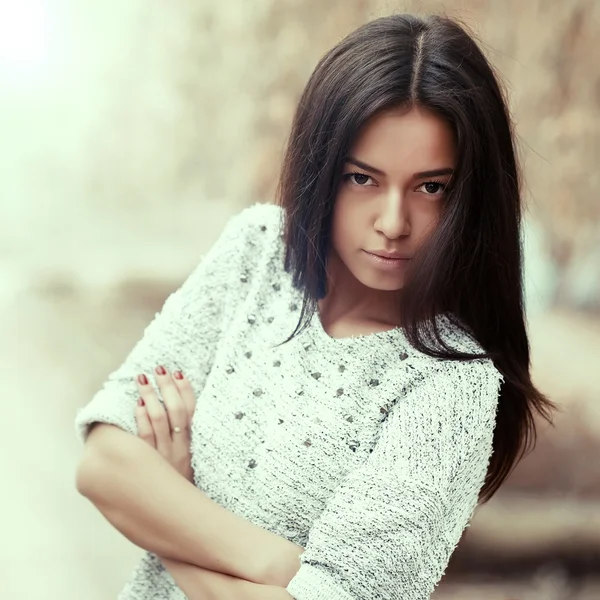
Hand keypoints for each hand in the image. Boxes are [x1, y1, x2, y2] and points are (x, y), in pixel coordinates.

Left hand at [134, 365, 196, 482]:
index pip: (192, 411)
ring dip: (151, 396)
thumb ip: (182, 440)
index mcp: (192, 445)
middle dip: (168, 387)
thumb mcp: (187, 462)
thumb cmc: (179, 488)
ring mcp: (164, 455)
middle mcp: (180, 448)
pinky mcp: (148, 465)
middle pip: (176, 410)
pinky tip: (138, 405)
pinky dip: (142, 419)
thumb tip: (174, 411)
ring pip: (160, 419)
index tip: (178, 373)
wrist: (175, 518)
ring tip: (143, 379)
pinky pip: (145, 438)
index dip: (186, 391)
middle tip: (159, 368)